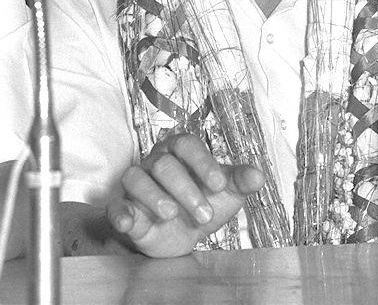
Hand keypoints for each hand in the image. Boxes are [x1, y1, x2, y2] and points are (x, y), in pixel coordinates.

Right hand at [106, 133, 264, 256]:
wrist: (182, 236)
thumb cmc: (204, 204)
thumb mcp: (226, 194)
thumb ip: (240, 182)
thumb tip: (259, 176)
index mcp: (181, 151)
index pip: (187, 144)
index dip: (203, 162)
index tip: (220, 184)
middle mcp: (156, 161)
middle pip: (164, 164)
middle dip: (185, 189)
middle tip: (204, 214)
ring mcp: (138, 184)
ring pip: (137, 178)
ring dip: (155, 197)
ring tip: (172, 214)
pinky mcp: (124, 207)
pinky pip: (116, 205)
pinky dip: (120, 212)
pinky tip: (129, 221)